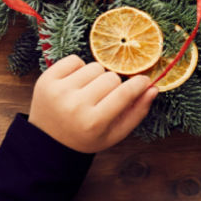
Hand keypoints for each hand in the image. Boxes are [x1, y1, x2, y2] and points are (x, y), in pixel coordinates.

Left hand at [28, 55, 158, 153]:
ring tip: (87, 92)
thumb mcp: (114, 133)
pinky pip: (74, 60)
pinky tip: (75, 84)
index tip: (144, 81)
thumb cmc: (86, 136)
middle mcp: (75, 105)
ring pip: (94, 67)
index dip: (138, 84)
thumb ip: (137, 112)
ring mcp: (59, 91)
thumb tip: (153, 88)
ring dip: (96, 77)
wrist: (48, 140)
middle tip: (104, 98)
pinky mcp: (46, 79)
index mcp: (94, 122)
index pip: (125, 93)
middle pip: (111, 77)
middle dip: (113, 85)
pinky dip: (79, 68)